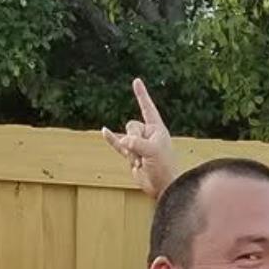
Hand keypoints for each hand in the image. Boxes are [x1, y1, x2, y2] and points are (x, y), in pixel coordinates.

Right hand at [102, 78, 176, 198]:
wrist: (163, 188)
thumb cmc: (164, 169)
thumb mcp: (153, 152)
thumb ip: (137, 143)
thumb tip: (123, 143)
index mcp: (158, 129)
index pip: (148, 108)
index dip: (142, 95)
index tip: (136, 81)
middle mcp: (149, 135)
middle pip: (131, 125)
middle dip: (134, 139)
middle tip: (144, 154)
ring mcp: (139, 144)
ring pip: (125, 137)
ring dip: (130, 151)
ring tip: (140, 162)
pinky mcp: (132, 155)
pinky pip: (118, 144)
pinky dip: (111, 139)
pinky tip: (104, 131)